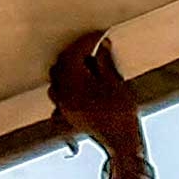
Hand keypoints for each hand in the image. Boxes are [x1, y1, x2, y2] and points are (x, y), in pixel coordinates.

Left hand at [49, 32, 143, 155]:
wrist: (121, 142)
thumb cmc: (121, 114)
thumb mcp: (116, 83)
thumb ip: (105, 62)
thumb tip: (102, 45)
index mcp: (73, 83)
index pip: (74, 53)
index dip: (87, 41)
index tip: (100, 35)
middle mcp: (63, 94)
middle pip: (61, 65)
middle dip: (76, 53)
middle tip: (93, 47)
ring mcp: (63, 106)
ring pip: (57, 80)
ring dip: (68, 68)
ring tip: (85, 64)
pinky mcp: (67, 115)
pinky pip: (59, 94)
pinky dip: (66, 84)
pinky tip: (79, 83)